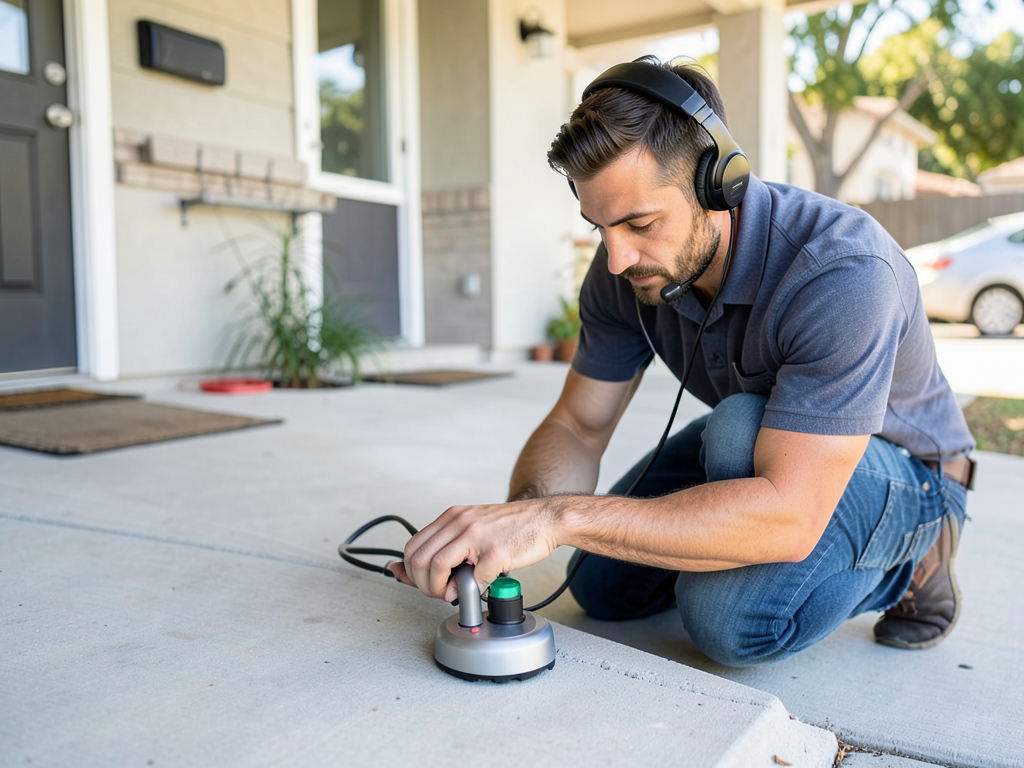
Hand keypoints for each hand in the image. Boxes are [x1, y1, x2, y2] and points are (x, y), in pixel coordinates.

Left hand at [386, 500, 560, 601]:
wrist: (544, 519)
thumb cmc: (509, 527)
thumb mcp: (470, 527)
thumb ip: (445, 545)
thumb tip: (412, 570)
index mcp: (452, 516)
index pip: (413, 546)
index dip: (411, 572)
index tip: (421, 583)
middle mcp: (460, 522)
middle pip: (419, 558)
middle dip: (423, 584)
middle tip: (438, 592)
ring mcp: (477, 536)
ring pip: (436, 566)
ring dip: (439, 589)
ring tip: (452, 593)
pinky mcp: (495, 552)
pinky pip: (473, 577)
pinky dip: (470, 590)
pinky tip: (476, 589)